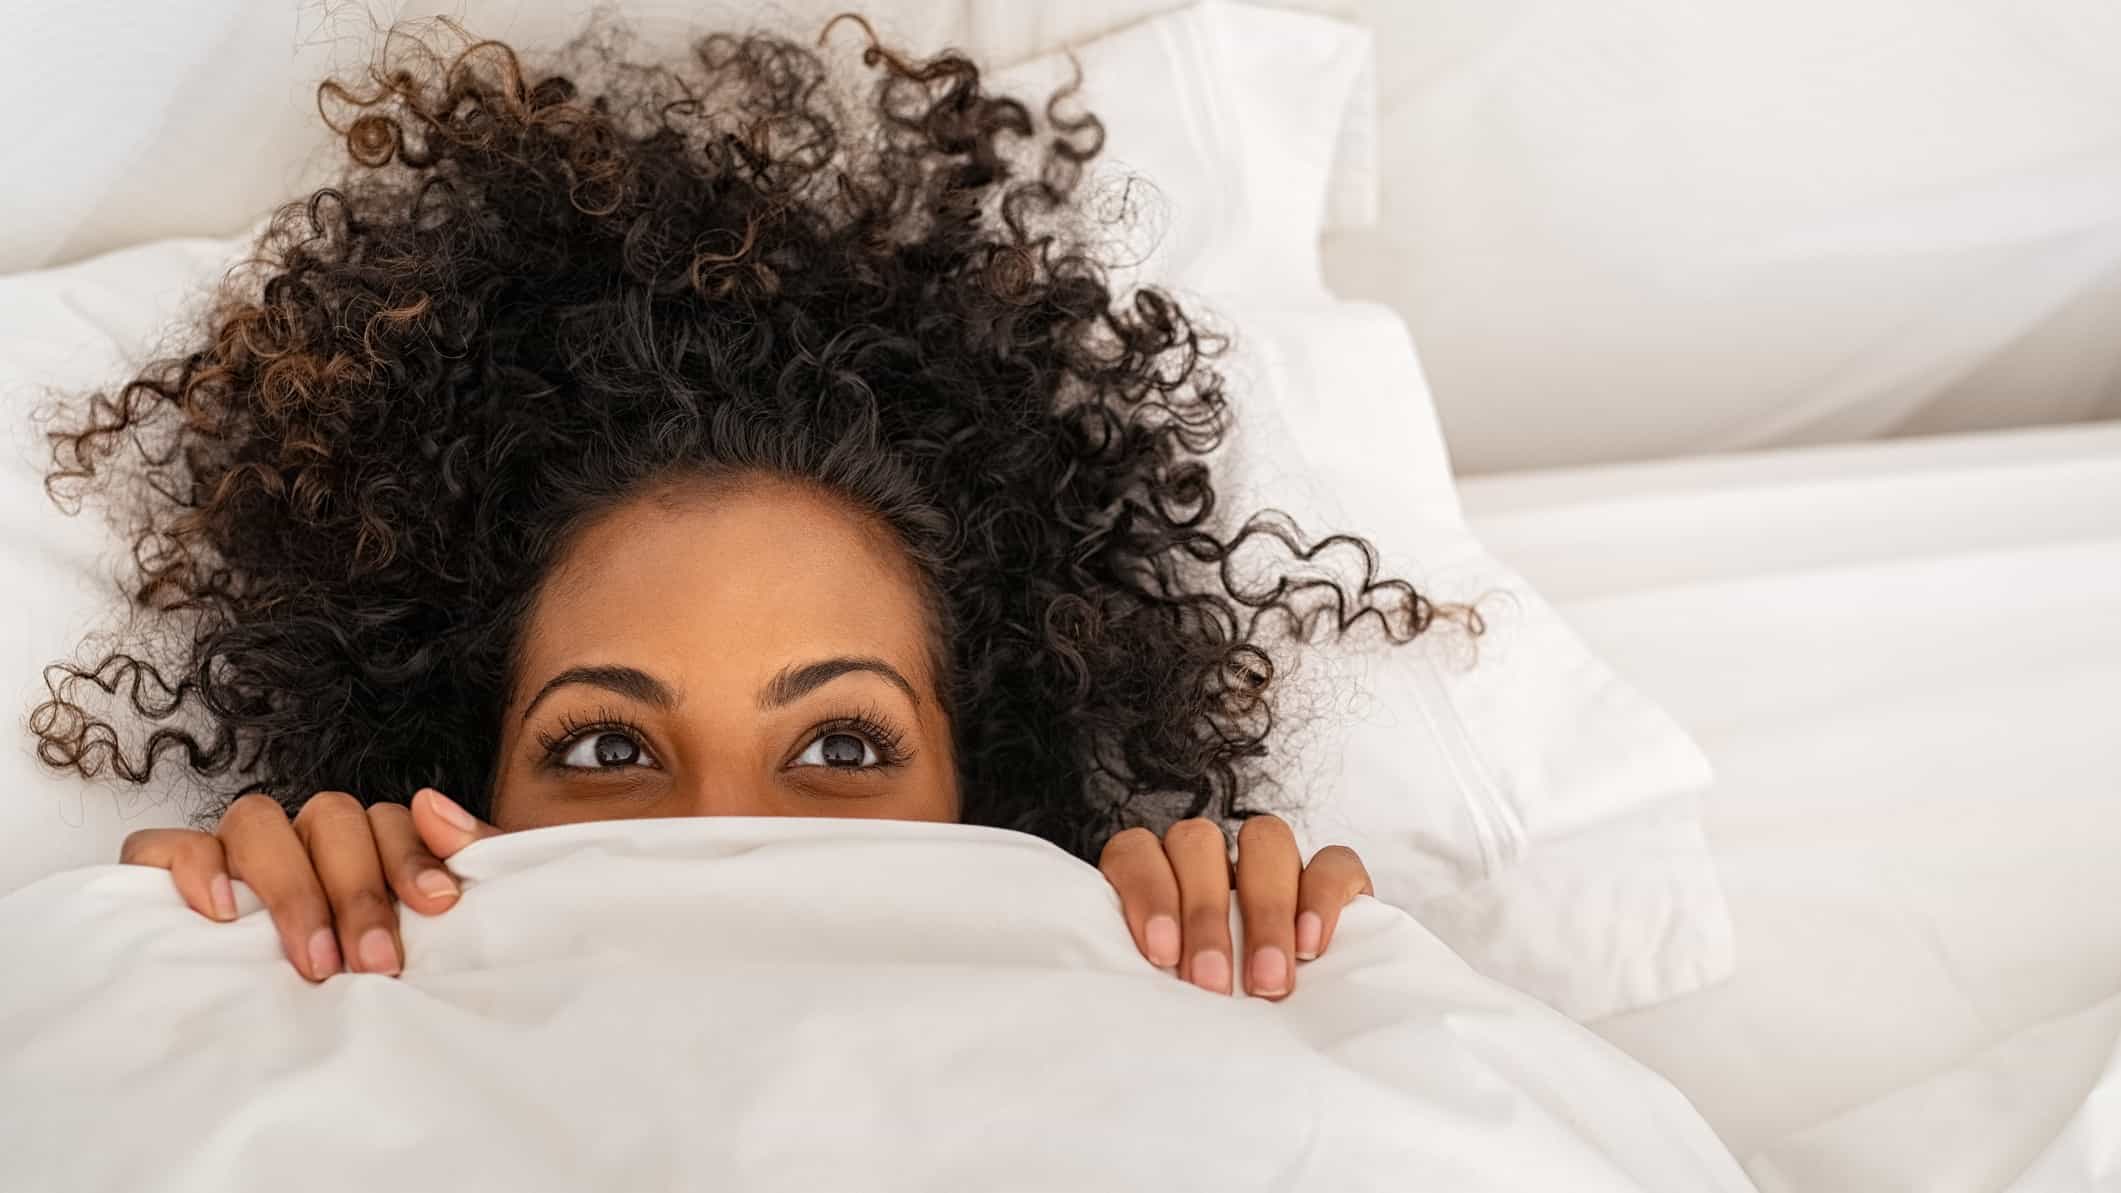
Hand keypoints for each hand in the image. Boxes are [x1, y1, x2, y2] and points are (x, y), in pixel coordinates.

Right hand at [116, 787, 499, 981]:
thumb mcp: (439, 927)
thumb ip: (461, 861)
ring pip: (256, 821)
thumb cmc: (384, 980)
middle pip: (330, 818)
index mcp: (362, 847)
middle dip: (359, 891)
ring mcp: (234, 854)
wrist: (285, 1063)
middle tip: (376, 964)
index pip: (388, 820)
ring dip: (292, 888)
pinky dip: (194, 867)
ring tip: (314, 961)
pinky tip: (223, 913)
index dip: (414, 857)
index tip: (439, 905)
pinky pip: (163, 846)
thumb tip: (432, 804)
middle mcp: (301, 841)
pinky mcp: (164, 876)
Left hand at [1098, 814, 1372, 999]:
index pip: (1137, 852)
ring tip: (1267, 981)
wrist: (1290, 1035)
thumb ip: (1154, 984)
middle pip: (1198, 843)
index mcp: (1160, 877)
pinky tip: (1311, 948)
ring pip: (1265, 840)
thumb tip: (1140, 1007)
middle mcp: (1213, 860)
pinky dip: (1321, 899)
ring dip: (1265, 909)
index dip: (1146, 893)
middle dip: (1204, 914)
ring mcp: (1274, 862)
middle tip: (1211, 983)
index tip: (1160, 955)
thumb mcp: (1172, 998)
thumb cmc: (1207, 1016)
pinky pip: (1334, 862)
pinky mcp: (1335, 878)